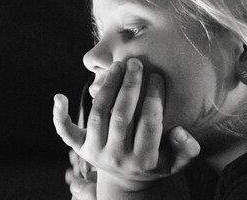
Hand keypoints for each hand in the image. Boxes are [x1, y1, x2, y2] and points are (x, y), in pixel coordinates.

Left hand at [53, 58, 200, 194]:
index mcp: (143, 160)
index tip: (157, 76)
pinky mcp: (80, 148)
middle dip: (130, 86)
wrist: (126, 182)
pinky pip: (66, 132)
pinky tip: (59, 97)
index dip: (154, 97)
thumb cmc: (155, 163)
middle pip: (121, 116)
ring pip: (98, 115)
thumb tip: (179, 131)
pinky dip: (60, 115)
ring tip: (119, 66)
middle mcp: (116, 157)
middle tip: (137, 64)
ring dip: (107, 87)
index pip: (149, 123)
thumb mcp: (177, 162)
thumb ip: (187, 149)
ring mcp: (95, 152)